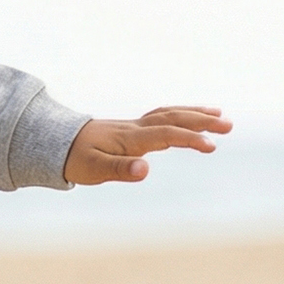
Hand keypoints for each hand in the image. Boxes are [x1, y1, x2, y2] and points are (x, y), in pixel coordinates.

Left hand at [63, 106, 230, 185]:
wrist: (55, 143)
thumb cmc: (74, 159)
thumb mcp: (93, 169)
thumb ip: (120, 169)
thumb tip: (146, 169)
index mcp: (130, 138)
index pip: (166, 135)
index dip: (190, 139)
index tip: (211, 146)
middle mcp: (135, 128)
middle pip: (173, 119)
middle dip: (202, 121)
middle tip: (228, 125)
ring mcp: (133, 126)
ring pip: (169, 114)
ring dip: (194, 114)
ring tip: (219, 115)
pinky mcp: (130, 129)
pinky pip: (161, 118)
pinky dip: (179, 115)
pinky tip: (188, 120)